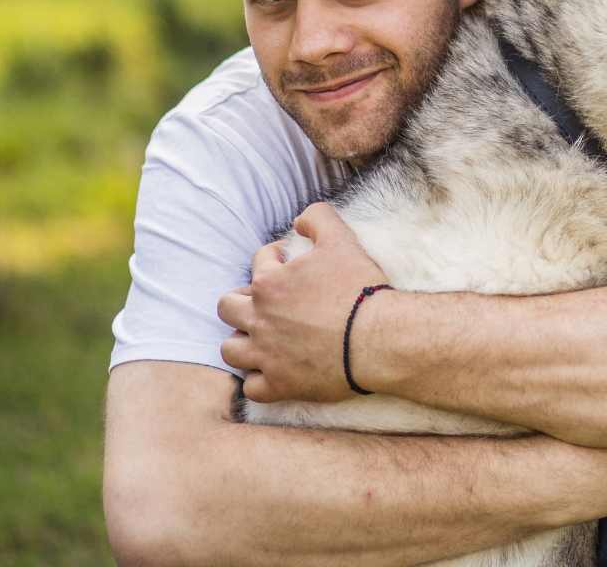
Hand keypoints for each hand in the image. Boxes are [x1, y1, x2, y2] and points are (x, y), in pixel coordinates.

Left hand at [218, 202, 388, 403]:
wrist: (379, 337)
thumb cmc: (360, 288)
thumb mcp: (342, 239)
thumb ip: (318, 218)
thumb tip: (300, 219)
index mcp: (269, 284)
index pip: (258, 262)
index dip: (275, 258)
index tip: (291, 265)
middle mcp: (259, 320)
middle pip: (227, 307)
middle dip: (242, 301)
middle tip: (268, 303)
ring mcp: (267, 355)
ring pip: (230, 350)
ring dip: (242, 341)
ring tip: (262, 338)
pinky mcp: (280, 385)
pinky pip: (251, 387)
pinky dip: (259, 380)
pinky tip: (274, 371)